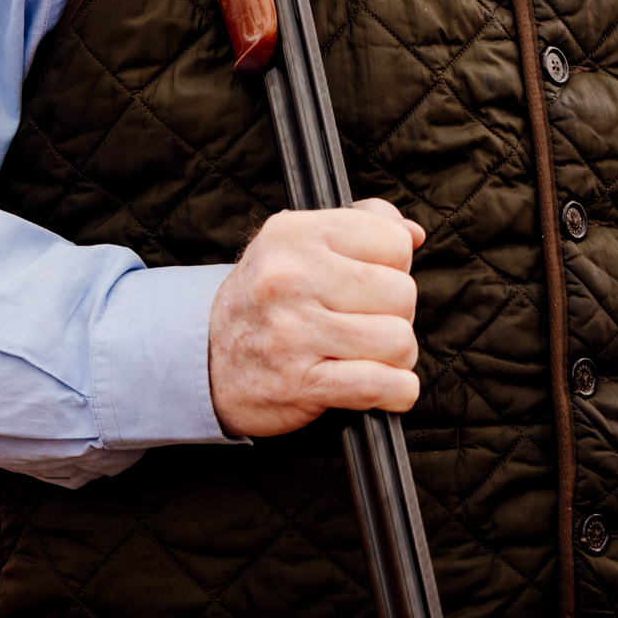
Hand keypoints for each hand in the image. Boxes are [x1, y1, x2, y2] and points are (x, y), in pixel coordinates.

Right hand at [208, 200, 424, 438]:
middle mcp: (291, 278)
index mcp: (295, 234)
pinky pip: (382, 385)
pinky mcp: (300, 382)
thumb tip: (413, 233)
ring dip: (396, 357)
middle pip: (402, 294)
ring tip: (368, 354)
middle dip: (397, 314)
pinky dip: (396, 392)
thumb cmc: (266, 300)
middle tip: (368, 323)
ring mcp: (294, 332)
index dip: (394, 266)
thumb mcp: (298, 244)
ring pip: (398, 341)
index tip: (371, 282)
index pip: (393, 242)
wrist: (203, 358)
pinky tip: (384, 387)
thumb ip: (360, 225)